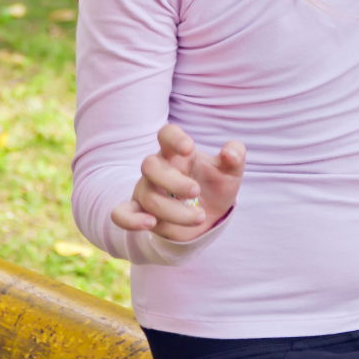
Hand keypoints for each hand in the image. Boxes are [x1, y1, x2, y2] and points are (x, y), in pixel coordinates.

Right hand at [111, 123, 245, 241]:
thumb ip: (235, 156)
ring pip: (148, 196)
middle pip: (150, 165)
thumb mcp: (231, 171)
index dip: (174, 138)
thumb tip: (230, 153)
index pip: (166, 134)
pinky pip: (123, 214)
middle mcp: (157, 168)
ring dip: (174, 210)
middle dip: (174, 181)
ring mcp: (146, 190)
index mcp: (177, 152)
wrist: (207, 217)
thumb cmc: (215, 186)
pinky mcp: (140, 212)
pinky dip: (131, 219)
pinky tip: (150, 224)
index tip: (189, 148)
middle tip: (196, 191)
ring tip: (200, 217)